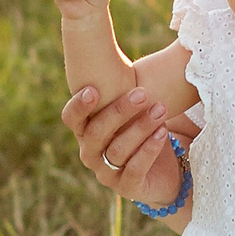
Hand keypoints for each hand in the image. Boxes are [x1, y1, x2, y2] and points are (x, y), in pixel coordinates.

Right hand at [61, 84, 183, 207]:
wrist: (163, 172)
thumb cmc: (143, 132)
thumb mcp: (132, 111)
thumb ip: (123, 87)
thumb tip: (123, 47)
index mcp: (85, 132)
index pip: (71, 119)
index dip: (79, 106)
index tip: (93, 89)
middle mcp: (90, 153)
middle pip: (97, 132)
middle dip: (120, 111)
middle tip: (142, 94)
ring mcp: (107, 173)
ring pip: (118, 149)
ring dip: (140, 127)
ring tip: (160, 110)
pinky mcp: (128, 188)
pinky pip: (135, 168)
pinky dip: (148, 150)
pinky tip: (163, 133)